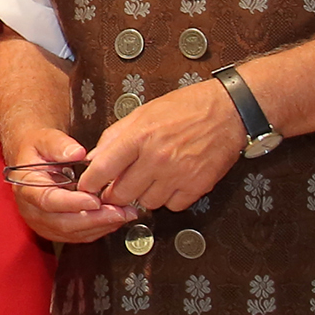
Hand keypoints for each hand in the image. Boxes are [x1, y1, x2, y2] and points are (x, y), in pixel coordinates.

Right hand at [5, 124, 140, 243]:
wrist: (30, 160)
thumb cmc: (36, 150)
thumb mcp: (45, 139)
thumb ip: (59, 145)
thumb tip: (77, 153)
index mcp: (27, 188)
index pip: (48, 201)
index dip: (73, 203)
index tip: (95, 200)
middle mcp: (32, 210)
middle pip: (63, 223)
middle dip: (94, 219)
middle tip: (119, 212)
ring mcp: (43, 223)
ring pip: (73, 233)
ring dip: (100, 226)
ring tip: (124, 214)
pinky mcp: (55, 229)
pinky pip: (78, 235)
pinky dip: (98, 229)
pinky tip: (114, 218)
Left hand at [74, 78, 245, 218]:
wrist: (228, 110)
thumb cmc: (185, 108)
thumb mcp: (142, 113)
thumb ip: (115, 136)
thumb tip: (94, 157)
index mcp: (139, 136)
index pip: (102, 169)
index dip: (89, 183)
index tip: (86, 188)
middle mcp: (156, 158)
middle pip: (120, 194)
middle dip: (115, 193)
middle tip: (119, 186)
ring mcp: (177, 174)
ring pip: (146, 203)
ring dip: (144, 195)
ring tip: (152, 178)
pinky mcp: (197, 186)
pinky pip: (173, 206)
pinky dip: (170, 199)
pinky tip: (172, 182)